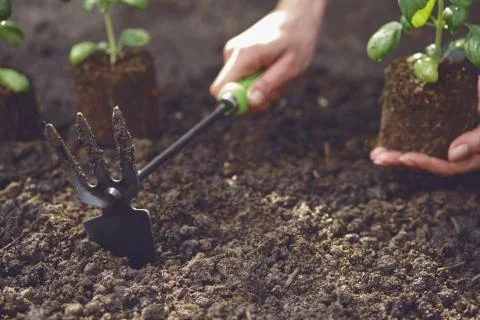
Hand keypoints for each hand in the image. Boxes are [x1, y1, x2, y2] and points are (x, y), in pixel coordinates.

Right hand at [210, 0, 326, 112]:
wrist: (295, 17)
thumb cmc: (297, 40)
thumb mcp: (290, 66)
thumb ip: (269, 85)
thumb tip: (251, 102)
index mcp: (243, 56)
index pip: (220, 90)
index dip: (235, 103)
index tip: (256, 103)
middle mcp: (232, 54)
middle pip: (229, 92)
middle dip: (252, 98)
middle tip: (274, 90)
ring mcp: (232, 54)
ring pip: (238, 88)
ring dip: (259, 90)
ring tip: (277, 76)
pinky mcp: (236, 56)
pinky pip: (242, 79)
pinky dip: (258, 82)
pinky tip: (271, 70)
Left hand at [371, 81, 479, 175]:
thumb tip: (451, 154)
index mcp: (474, 153)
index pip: (448, 166)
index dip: (426, 164)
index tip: (405, 157)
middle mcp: (461, 149)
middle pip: (429, 161)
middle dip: (402, 161)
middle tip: (379, 157)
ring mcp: (452, 136)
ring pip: (423, 149)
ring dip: (398, 153)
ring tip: (376, 154)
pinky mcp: (445, 121)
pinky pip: (422, 132)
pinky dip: (404, 134)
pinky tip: (387, 137)